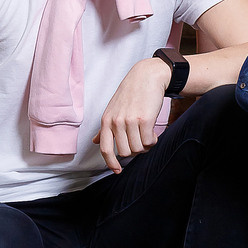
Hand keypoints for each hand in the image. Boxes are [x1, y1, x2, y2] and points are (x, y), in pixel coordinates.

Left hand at [93, 55, 172, 171]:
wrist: (146, 77)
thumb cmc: (130, 94)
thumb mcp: (112, 110)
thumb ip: (105, 128)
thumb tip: (94, 141)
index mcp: (106, 121)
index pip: (105, 149)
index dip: (111, 163)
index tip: (117, 171)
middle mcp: (116, 122)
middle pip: (126, 152)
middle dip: (135, 150)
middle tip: (139, 139)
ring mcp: (130, 121)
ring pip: (139, 149)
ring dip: (145, 145)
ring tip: (146, 133)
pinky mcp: (145, 120)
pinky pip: (149, 142)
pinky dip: (153, 140)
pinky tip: (153, 131)